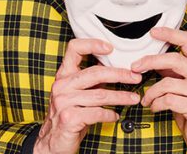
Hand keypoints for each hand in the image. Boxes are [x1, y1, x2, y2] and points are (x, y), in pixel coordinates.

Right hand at [34, 38, 141, 153]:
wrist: (52, 143)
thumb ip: (90, 81)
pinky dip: (110, 114)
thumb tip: (115, 69)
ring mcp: (63, 101)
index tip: (110, 48)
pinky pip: (97, 112)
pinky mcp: (69, 118)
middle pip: (96, 72)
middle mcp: (62, 85)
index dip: (93, 44)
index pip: (74, 48)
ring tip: (133, 99)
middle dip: (120, 74)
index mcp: (63, 75)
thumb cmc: (68, 116)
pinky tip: (115, 115)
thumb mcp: (75, 94)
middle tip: (135, 78)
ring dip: (121, 97)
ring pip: (101, 94)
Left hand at [131, 27, 186, 153]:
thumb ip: (173, 71)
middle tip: (135, 67)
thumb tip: (152, 59)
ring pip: (168, 83)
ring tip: (146, 99)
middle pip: (175, 59)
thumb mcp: (184, 85)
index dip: (170, 34)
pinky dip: (156, 104)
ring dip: (151, 92)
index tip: (154, 32)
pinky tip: (154, 107)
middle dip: (151, 61)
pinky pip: (168, 100)